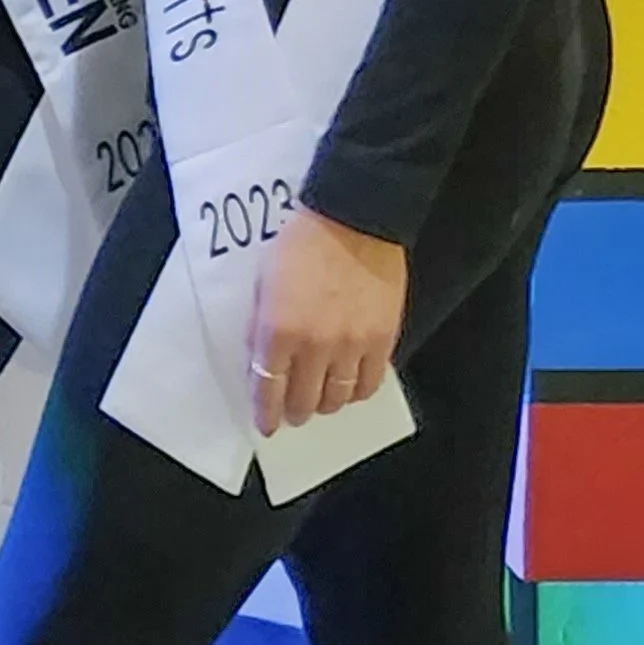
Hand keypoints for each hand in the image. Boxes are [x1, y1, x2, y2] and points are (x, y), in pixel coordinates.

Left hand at [246, 206, 407, 437]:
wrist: (354, 219)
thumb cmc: (301, 243)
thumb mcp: (263, 280)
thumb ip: (261, 325)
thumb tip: (260, 362)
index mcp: (278, 330)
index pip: (269, 389)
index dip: (267, 413)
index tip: (267, 425)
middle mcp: (314, 346)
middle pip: (304, 400)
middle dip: (296, 411)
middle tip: (295, 411)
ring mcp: (352, 345)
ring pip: (338, 398)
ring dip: (326, 404)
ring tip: (322, 400)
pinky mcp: (383, 339)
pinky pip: (371, 383)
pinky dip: (359, 392)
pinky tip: (352, 387)